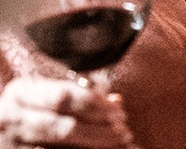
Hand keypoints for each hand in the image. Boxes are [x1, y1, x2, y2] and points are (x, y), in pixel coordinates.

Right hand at [0, 76, 136, 147]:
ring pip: (59, 145)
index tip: (119, 112)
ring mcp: (11, 142)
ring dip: (94, 144)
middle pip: (62, 127)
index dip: (95, 105)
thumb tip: (117, 101)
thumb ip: (81, 96)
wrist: (6, 127)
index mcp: (22, 92)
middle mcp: (11, 117)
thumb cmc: (36, 107)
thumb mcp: (51, 95)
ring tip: (118, 143)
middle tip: (123, 132)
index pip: (63, 97)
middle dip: (98, 130)